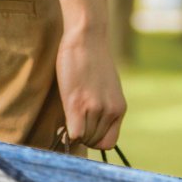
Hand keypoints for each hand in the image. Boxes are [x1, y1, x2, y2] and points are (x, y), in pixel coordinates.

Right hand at [57, 27, 126, 148]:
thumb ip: (102, 108)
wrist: (87, 38)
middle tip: (72, 121)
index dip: (94, 140)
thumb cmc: (92, 61)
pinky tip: (63, 124)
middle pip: (93, 142)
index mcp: (119, 109)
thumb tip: (88, 127)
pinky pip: (75, 134)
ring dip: (73, 132)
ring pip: (83, 139)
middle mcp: (110, 111)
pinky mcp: (78, 104)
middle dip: (81, 136)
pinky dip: (68, 134)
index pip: (108, 143)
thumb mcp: (106, 89)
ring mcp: (95, 108)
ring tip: (68, 115)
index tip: (84, 130)